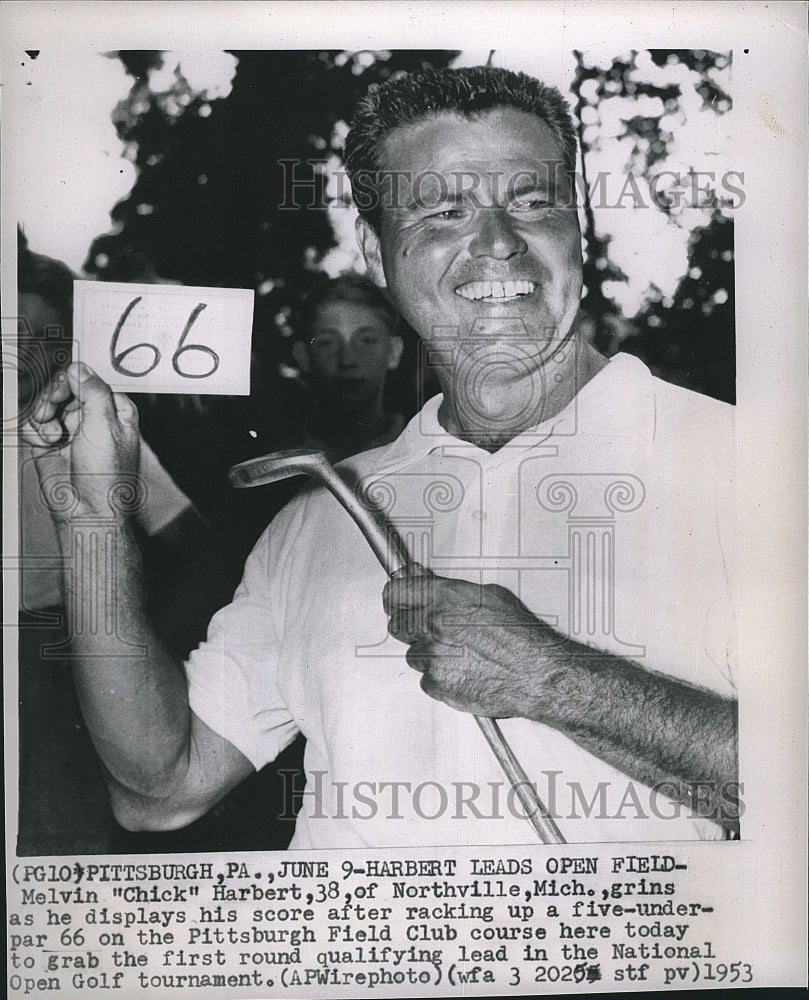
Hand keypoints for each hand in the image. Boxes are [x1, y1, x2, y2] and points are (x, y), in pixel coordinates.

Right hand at [21, 362, 140, 522]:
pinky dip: (34, 431)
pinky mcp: (50, 444)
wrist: (86, 510)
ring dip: (42, 416)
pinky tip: (45, 444)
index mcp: (114, 410)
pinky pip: (33, 424)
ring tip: (52, 436)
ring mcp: (70, 430)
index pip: (87, 379)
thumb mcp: (105, 425)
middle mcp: (92, 418)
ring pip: (45, 404)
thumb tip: (80, 368)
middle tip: (50, 410)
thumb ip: (93, 391)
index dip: (71, 381)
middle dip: (52, 398)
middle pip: (62, 388)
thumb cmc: (107, 475)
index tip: (62, 387)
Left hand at [383, 564, 553, 717]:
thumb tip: (420, 578)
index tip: (397, 603)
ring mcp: (432, 656)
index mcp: (444, 597)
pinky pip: (426, 680)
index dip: (395, 599)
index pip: (395, 593)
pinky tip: (463, 672)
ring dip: (429, 655)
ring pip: (413, 655)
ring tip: (460, 655)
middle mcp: (434, 624)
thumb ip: (446, 587)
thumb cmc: (520, 635)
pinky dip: (440, 678)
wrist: (536, 672)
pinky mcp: (436, 683)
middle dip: (411, 628)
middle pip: (397, 626)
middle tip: (432, 631)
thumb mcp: (488, 595)